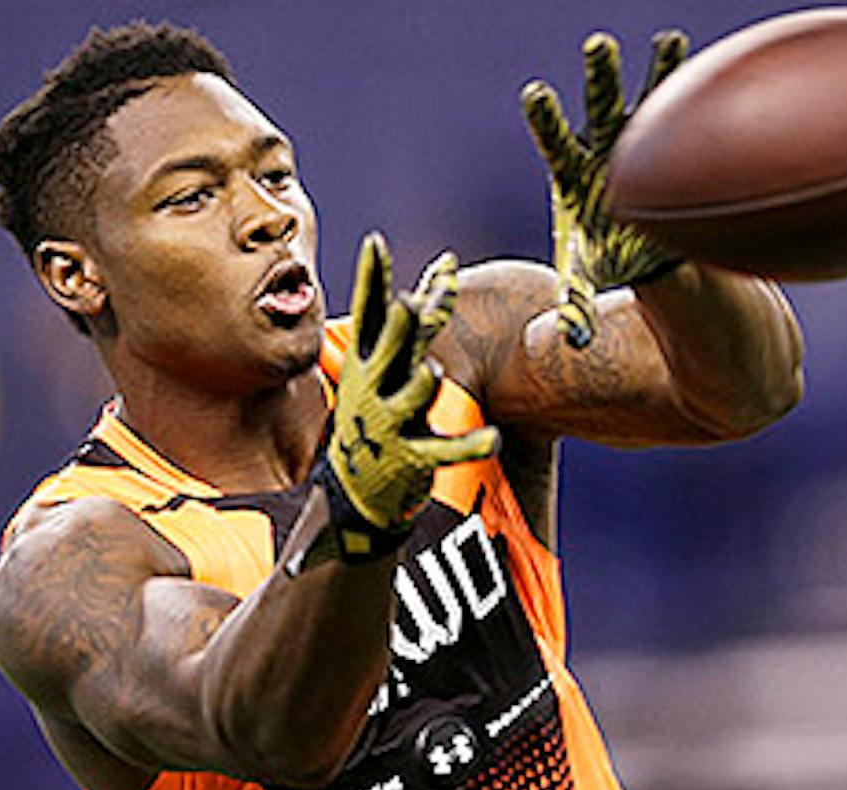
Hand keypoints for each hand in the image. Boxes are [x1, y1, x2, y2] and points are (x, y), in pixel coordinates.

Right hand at [319, 233, 499, 562]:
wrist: (352, 491)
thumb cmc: (376, 414)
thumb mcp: (385, 367)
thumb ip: (417, 321)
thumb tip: (444, 264)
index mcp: (366, 362)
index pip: (369, 312)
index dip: (372, 278)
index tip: (376, 242)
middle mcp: (373, 388)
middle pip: (388, 351)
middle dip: (396, 331)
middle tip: (406, 304)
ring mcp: (390, 424)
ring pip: (411, 398)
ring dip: (420, 387)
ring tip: (430, 374)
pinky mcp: (410, 459)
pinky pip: (444, 450)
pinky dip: (469, 445)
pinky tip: (493, 440)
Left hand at [522, 30, 688, 347]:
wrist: (644, 257)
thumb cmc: (607, 264)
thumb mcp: (587, 283)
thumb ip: (575, 307)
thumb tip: (567, 344)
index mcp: (574, 177)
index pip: (555, 141)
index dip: (547, 118)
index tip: (537, 94)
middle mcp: (605, 150)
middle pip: (601, 108)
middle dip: (601, 77)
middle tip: (599, 46)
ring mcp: (642, 143)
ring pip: (650, 100)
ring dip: (658, 72)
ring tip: (669, 42)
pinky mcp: (674, 146)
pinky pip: (687, 115)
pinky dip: (698, 92)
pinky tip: (713, 68)